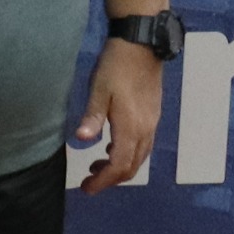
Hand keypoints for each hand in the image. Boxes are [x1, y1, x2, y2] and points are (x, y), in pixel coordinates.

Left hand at [74, 39, 164, 192]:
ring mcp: (152, 123)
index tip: (86, 188)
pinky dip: (127, 153)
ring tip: (96, 166)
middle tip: (89, 181)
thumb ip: (92, 116)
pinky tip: (111, 147)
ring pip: (140, 157)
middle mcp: (146, 129)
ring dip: (119, 167)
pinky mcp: (153, 115)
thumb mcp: (98, 90)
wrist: (142, 45)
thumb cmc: (116, 66)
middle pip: (132, 166)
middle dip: (111, 178)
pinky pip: (143, 145)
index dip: (103, 181)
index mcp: (131, 127)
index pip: (119, 165)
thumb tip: (80, 139)